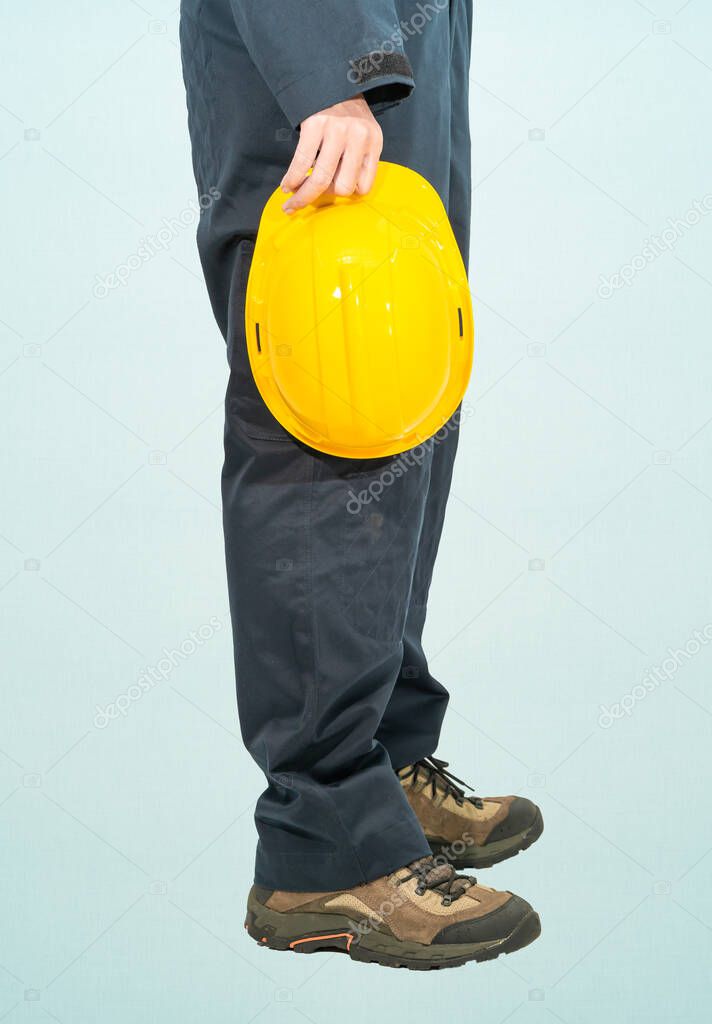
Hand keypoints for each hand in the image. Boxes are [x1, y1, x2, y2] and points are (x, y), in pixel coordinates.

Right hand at [281, 94, 382, 212]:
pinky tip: (286, 185)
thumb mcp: (361, 135)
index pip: (364, 187)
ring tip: (290, 203)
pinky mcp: (315, 124)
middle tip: (307, 198)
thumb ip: (355, 161)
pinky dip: (292, 178)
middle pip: (343, 187)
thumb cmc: (345, 113)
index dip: (346, 193)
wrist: (330, 77)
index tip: (331, 191)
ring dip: (302, 197)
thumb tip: (334, 193)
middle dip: (322, 197)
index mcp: (373, 142)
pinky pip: (302, 162)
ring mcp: (337, 130)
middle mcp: (359, 137)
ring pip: (321, 180)